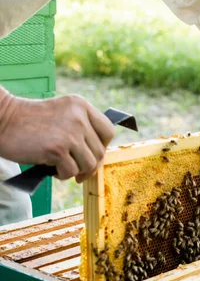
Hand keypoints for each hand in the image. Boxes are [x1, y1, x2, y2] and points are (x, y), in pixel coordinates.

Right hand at [0, 89, 115, 182]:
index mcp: (81, 105)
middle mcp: (79, 117)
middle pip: (100, 151)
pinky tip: (52, 169)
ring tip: (61, 167)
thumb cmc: (30, 122)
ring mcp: (69, 133)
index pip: (108, 131)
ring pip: (89, 164)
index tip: (91, 154)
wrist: (0, 121)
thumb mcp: (61, 114)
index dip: (102, 146)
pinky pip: (71, 171)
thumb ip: (81, 127)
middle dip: (89, 164)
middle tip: (77, 169)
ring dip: (76, 171)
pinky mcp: (57, 149)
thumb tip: (98, 156)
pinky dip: (62, 175)